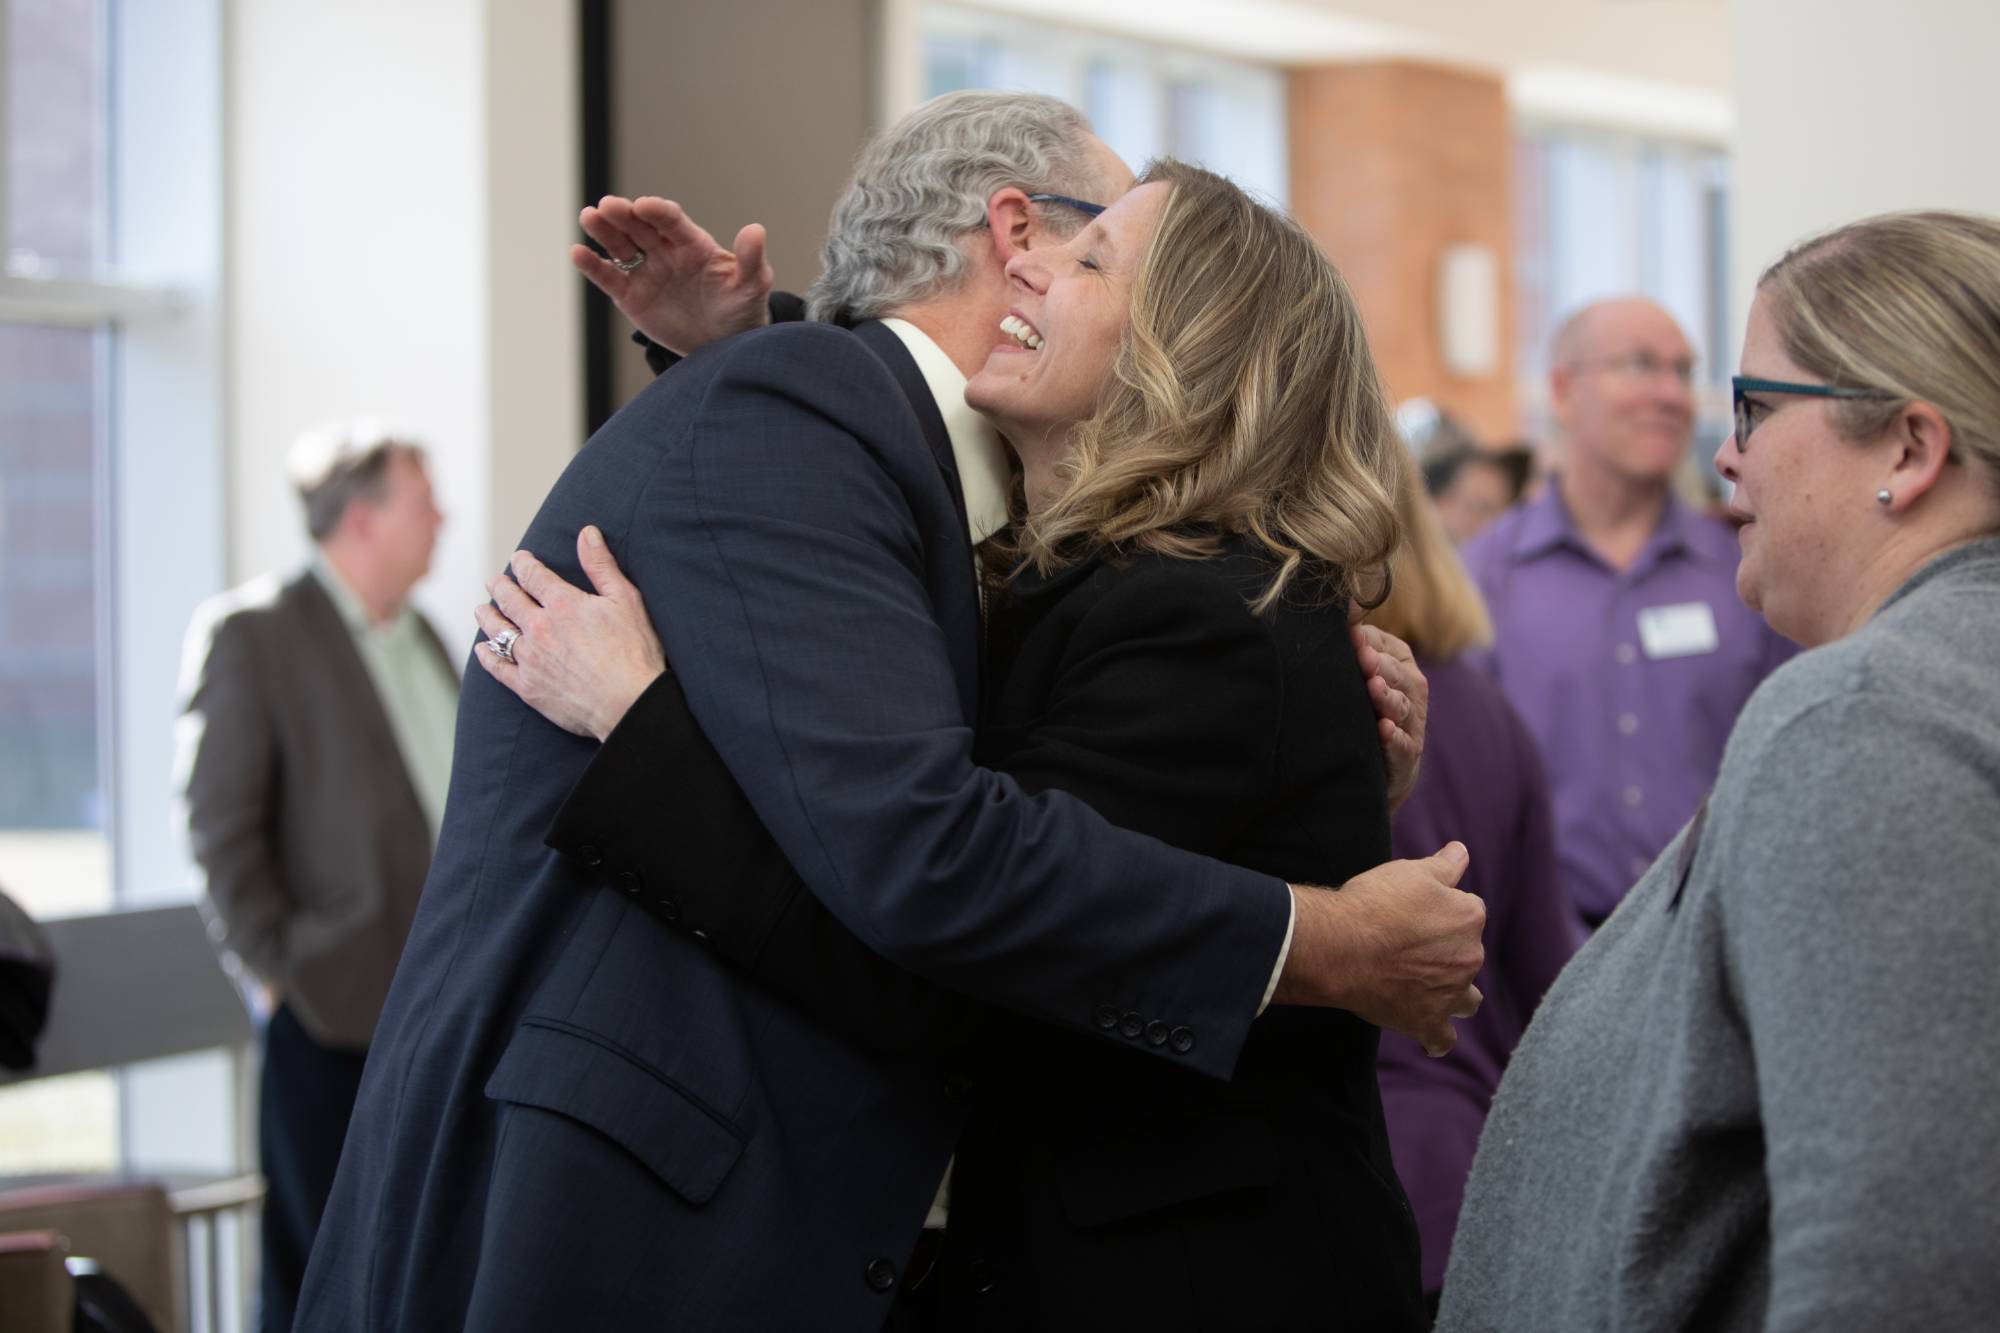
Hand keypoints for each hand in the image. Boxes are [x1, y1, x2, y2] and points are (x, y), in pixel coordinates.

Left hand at [475, 526, 667, 740]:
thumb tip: (587, 533)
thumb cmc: (635, 652)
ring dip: (487, 617)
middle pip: (510, 601)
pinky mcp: (528, 687)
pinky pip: (498, 668)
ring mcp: (530, 659)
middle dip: (500, 587)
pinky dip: (487, 656)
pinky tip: (482, 649)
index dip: (524, 564)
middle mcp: (540, 628)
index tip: (519, 559)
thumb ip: (601, 566)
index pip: (533, 576)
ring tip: (480, 608)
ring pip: (498, 631)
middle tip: (494, 582)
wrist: (630, 704)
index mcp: (563, 604)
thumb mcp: (626, 600)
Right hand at [570, 195, 773, 355]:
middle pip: (639, 227)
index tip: (644, 206)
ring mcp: (646, 272)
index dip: (658, 212)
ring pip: (620, 246)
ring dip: (603, 231)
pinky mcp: (631, 296)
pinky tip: (577, 253)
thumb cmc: (742, 311)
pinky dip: (592, 265)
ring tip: (589, 217)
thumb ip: (751, 259)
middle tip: (607, 206)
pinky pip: (608, 277)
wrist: (725, 346)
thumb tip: (756, 230)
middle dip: (624, 215)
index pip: (672, 221)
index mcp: (693, 244)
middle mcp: (665, 252)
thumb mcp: (752, 287)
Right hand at [1275, 843, 1483, 1056]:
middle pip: (1468, 953)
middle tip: (1411, 946)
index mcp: (1468, 918)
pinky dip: (1438, 1039)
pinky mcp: (1427, 1022)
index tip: (1419, 912)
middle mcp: (1468, 957)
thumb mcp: (1410, 872)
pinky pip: (1442, 1039)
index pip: (1468, 910)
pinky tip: (1432, 1040)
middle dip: (1448, 951)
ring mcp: (1450, 994)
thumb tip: (1462, 851)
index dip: (1443, 910)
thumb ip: (1444, 865)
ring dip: (1456, 995)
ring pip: (1467, 1000)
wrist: (1342, 947)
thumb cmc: (1374, 903)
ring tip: (1435, 990)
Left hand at [1352, 623, 1427, 811]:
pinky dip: (1393, 738)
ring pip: (1402, 707)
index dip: (1369, 642)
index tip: (1349, 637)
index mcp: (1402, 665)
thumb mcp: (1361, 672)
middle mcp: (1412, 691)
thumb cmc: (1364, 708)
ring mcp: (1412, 724)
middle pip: (1399, 675)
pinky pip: (1403, 745)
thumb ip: (1358, 640)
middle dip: (1382, 666)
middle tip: (1363, 659)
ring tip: (1373, 689)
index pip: (1388, 647)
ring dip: (1388, 698)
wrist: (1377, 765)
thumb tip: (1347, 598)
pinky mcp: (1407, 756)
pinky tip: (1383, 730)